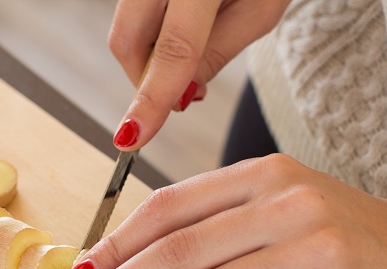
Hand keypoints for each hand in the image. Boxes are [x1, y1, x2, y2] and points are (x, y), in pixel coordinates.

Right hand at [108, 0, 288, 149]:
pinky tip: (186, 23)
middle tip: (184, 90)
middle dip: (144, 79)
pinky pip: (133, 10)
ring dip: (150, 54)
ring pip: (125, 27)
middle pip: (124, 40)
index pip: (171, 50)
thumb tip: (181, 94)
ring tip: (196, 42)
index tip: (133, 138)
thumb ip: (218, 53)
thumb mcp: (262, 8)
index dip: (151, 99)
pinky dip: (152, 32)